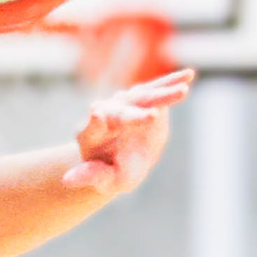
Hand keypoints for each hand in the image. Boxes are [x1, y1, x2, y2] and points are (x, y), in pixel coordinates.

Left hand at [62, 69, 193, 193]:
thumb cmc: (111, 173)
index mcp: (91, 133)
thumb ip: (91, 177)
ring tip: (182, 90)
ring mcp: (125, 102)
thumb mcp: (104, 180)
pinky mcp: (144, 98)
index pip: (92, 127)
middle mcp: (106, 113)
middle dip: (137, 114)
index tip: (97, 115)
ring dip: (162, 93)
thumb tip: (67, 180)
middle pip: (121, 111)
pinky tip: (189, 75)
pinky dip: (172, 83)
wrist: (121, 160)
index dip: (95, 122)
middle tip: (153, 117)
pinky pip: (158, 89)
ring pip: (143, 97)